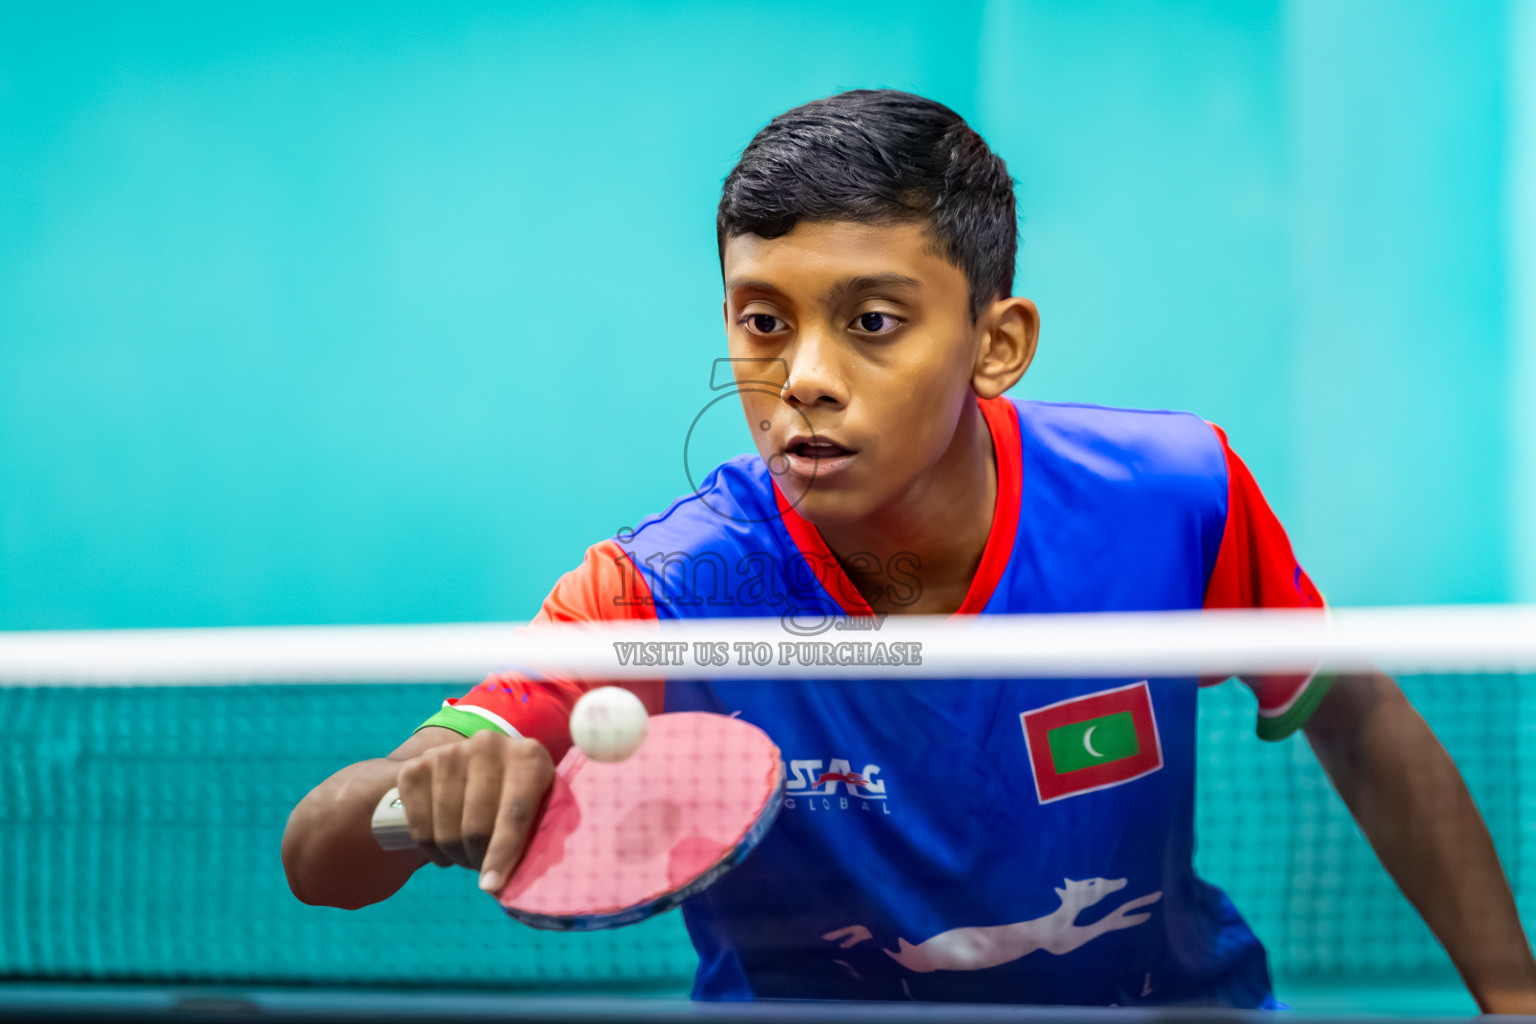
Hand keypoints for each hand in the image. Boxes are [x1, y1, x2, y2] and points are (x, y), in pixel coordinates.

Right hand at [394, 729, 554, 892]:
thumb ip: (532, 839)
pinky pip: (417, 822)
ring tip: (467, 856)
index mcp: (529, 756)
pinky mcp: (416, 765)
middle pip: (476, 825)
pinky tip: (443, 847)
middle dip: (477, 859)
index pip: (515, 813)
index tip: (491, 887)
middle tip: (483, 869)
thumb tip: (500, 887)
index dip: (502, 854)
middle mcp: (488, 746)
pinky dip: (428, 846)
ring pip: (445, 828)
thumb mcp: (538, 806)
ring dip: (454, 855)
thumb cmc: (520, 794)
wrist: (483, 761)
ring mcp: (449, 753)